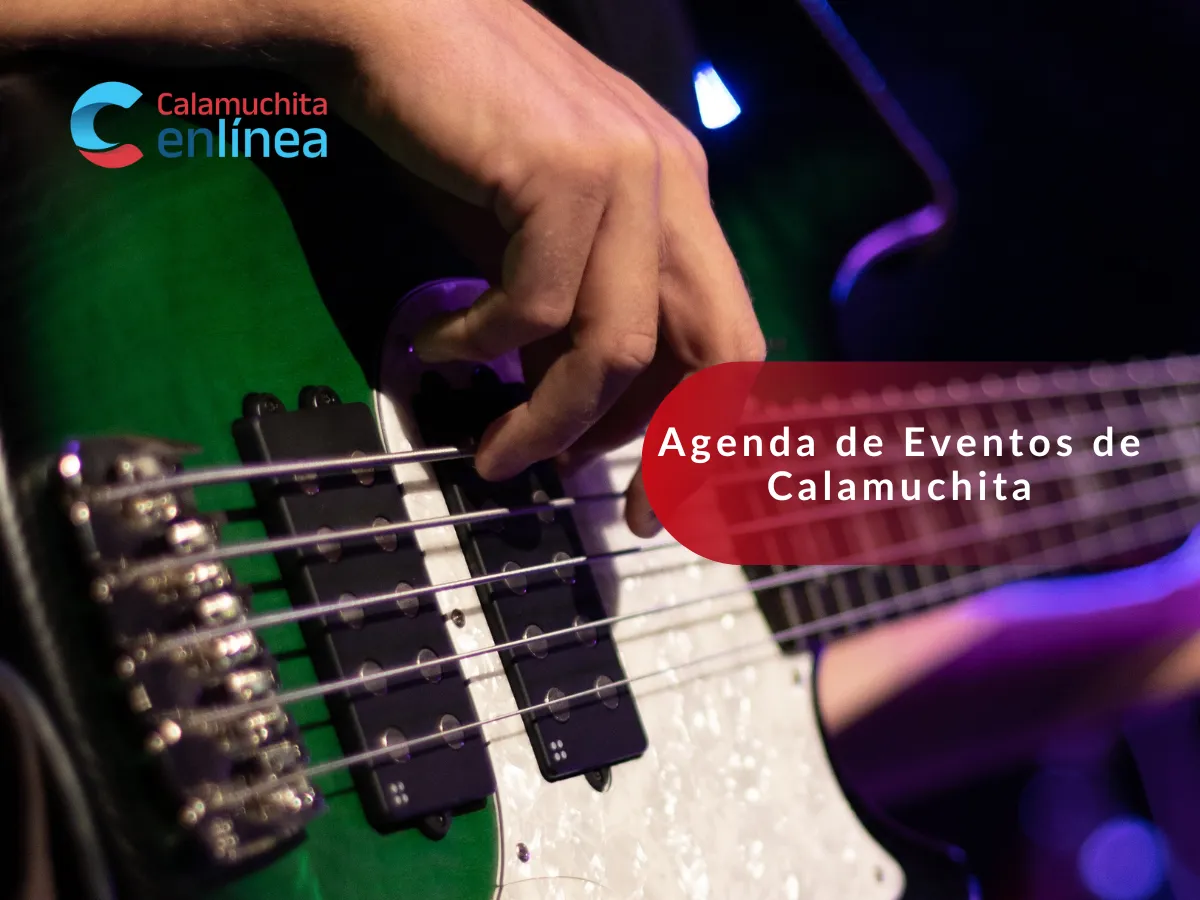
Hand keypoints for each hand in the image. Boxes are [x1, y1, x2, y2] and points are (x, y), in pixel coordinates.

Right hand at [323, 0, 765, 535]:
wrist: (383, 16)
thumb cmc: (453, 129)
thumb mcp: (529, 239)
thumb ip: (568, 318)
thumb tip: (576, 419)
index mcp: (679, 197)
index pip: (728, 335)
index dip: (704, 430)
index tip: (651, 497)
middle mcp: (672, 180)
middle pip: (721, 349)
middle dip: (676, 451)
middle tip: (620, 514)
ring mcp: (626, 168)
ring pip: (615, 345)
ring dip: (549, 420)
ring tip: (492, 448)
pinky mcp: (563, 167)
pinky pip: (534, 305)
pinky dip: (481, 348)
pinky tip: (438, 346)